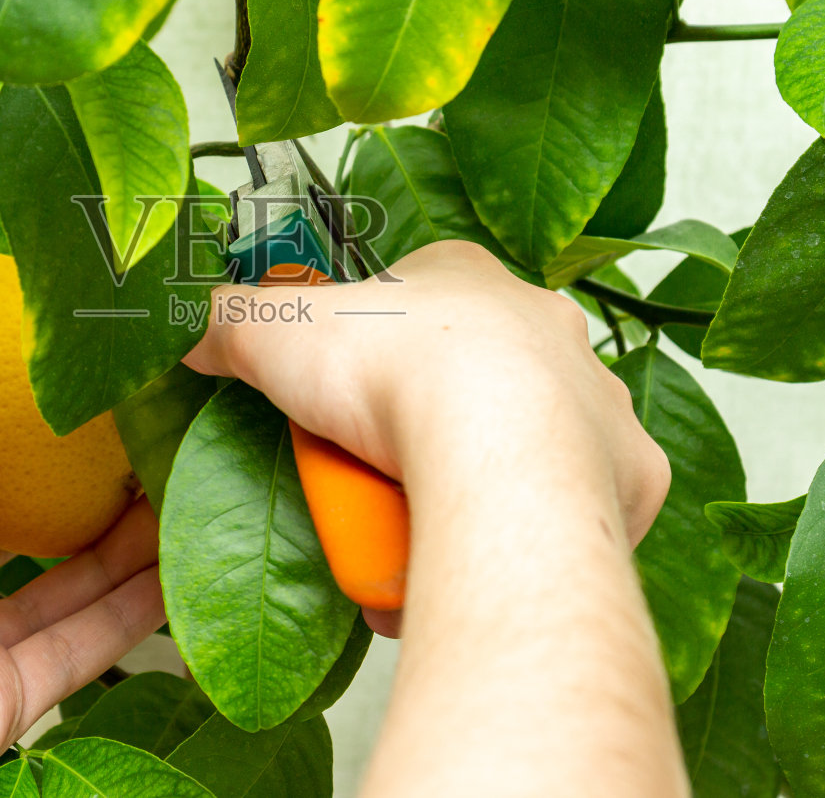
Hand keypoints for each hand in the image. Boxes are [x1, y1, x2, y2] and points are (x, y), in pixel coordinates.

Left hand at [0, 296, 165, 797]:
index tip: (43, 382)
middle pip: (0, 525)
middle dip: (63, 486)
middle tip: (132, 436)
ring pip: (54, 583)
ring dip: (117, 543)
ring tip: (177, 488)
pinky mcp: (6, 692)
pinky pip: (82, 639)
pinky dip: (133, 605)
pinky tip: (181, 567)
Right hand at [187, 241, 685, 795]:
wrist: (496, 453)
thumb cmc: (394, 374)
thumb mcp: (274, 331)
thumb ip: (228, 321)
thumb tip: (193, 331)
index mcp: (472, 278)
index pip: (422, 300)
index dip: (376, 344)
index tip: (342, 396)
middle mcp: (548, 327)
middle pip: (480, 372)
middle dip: (431, 417)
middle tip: (378, 468)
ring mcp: (597, 399)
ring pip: (537, 436)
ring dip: (485, 472)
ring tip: (424, 520)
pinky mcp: (632, 474)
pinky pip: (583, 501)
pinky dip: (537, 523)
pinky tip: (489, 546)